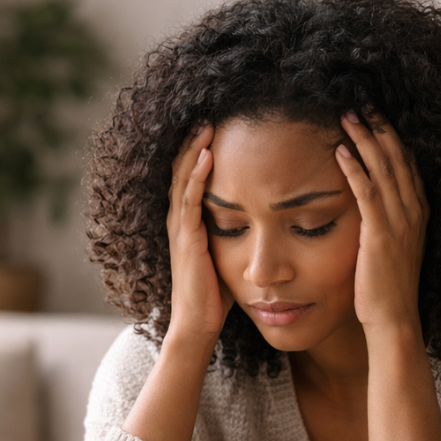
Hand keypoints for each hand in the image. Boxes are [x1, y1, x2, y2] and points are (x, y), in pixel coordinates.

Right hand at [165, 123, 233, 346]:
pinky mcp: (188, 240)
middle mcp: (180, 222)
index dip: (199, 154)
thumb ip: (237, 236)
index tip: (214, 129)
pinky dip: (197, 176)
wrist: (198, 325)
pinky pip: (190, 201)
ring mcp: (180, 230)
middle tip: (206, 115)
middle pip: (182, 171)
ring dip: (194, 150)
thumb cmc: (215, 296)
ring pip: (183, 179)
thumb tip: (260, 222)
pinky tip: (208, 156)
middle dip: (194, 143)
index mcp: (189, 225)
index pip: (190, 180)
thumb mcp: (228, 257)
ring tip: (205, 125)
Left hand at [334, 110, 429, 336]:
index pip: (407, 164)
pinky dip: (355, 168)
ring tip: (347, 115)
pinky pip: (367, 192)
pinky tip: (340, 150)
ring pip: (384, 168)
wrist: (393, 319)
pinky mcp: (380, 234)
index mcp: (418, 213)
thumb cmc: (386, 289)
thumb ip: (386, 224)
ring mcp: (400, 222)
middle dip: (380, 128)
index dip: (392, 137)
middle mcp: (413, 212)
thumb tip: (371, 208)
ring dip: (365, 139)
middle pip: (398, 157)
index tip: (376, 115)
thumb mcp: (392, 249)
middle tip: (361, 103)